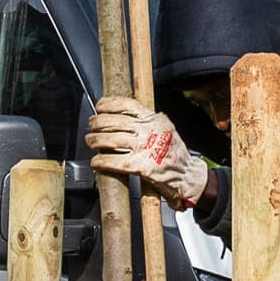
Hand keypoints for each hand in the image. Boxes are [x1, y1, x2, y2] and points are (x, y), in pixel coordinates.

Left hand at [86, 98, 210, 207]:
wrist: (188, 175)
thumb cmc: (175, 153)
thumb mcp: (164, 128)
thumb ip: (146, 121)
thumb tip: (122, 115)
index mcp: (154, 119)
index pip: (126, 104)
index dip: (107, 104)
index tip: (99, 107)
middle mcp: (149, 130)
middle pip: (113, 121)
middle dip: (97, 123)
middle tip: (91, 127)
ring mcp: (145, 148)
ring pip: (110, 139)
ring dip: (95, 141)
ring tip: (91, 142)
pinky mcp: (141, 166)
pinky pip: (113, 161)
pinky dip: (101, 161)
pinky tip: (96, 162)